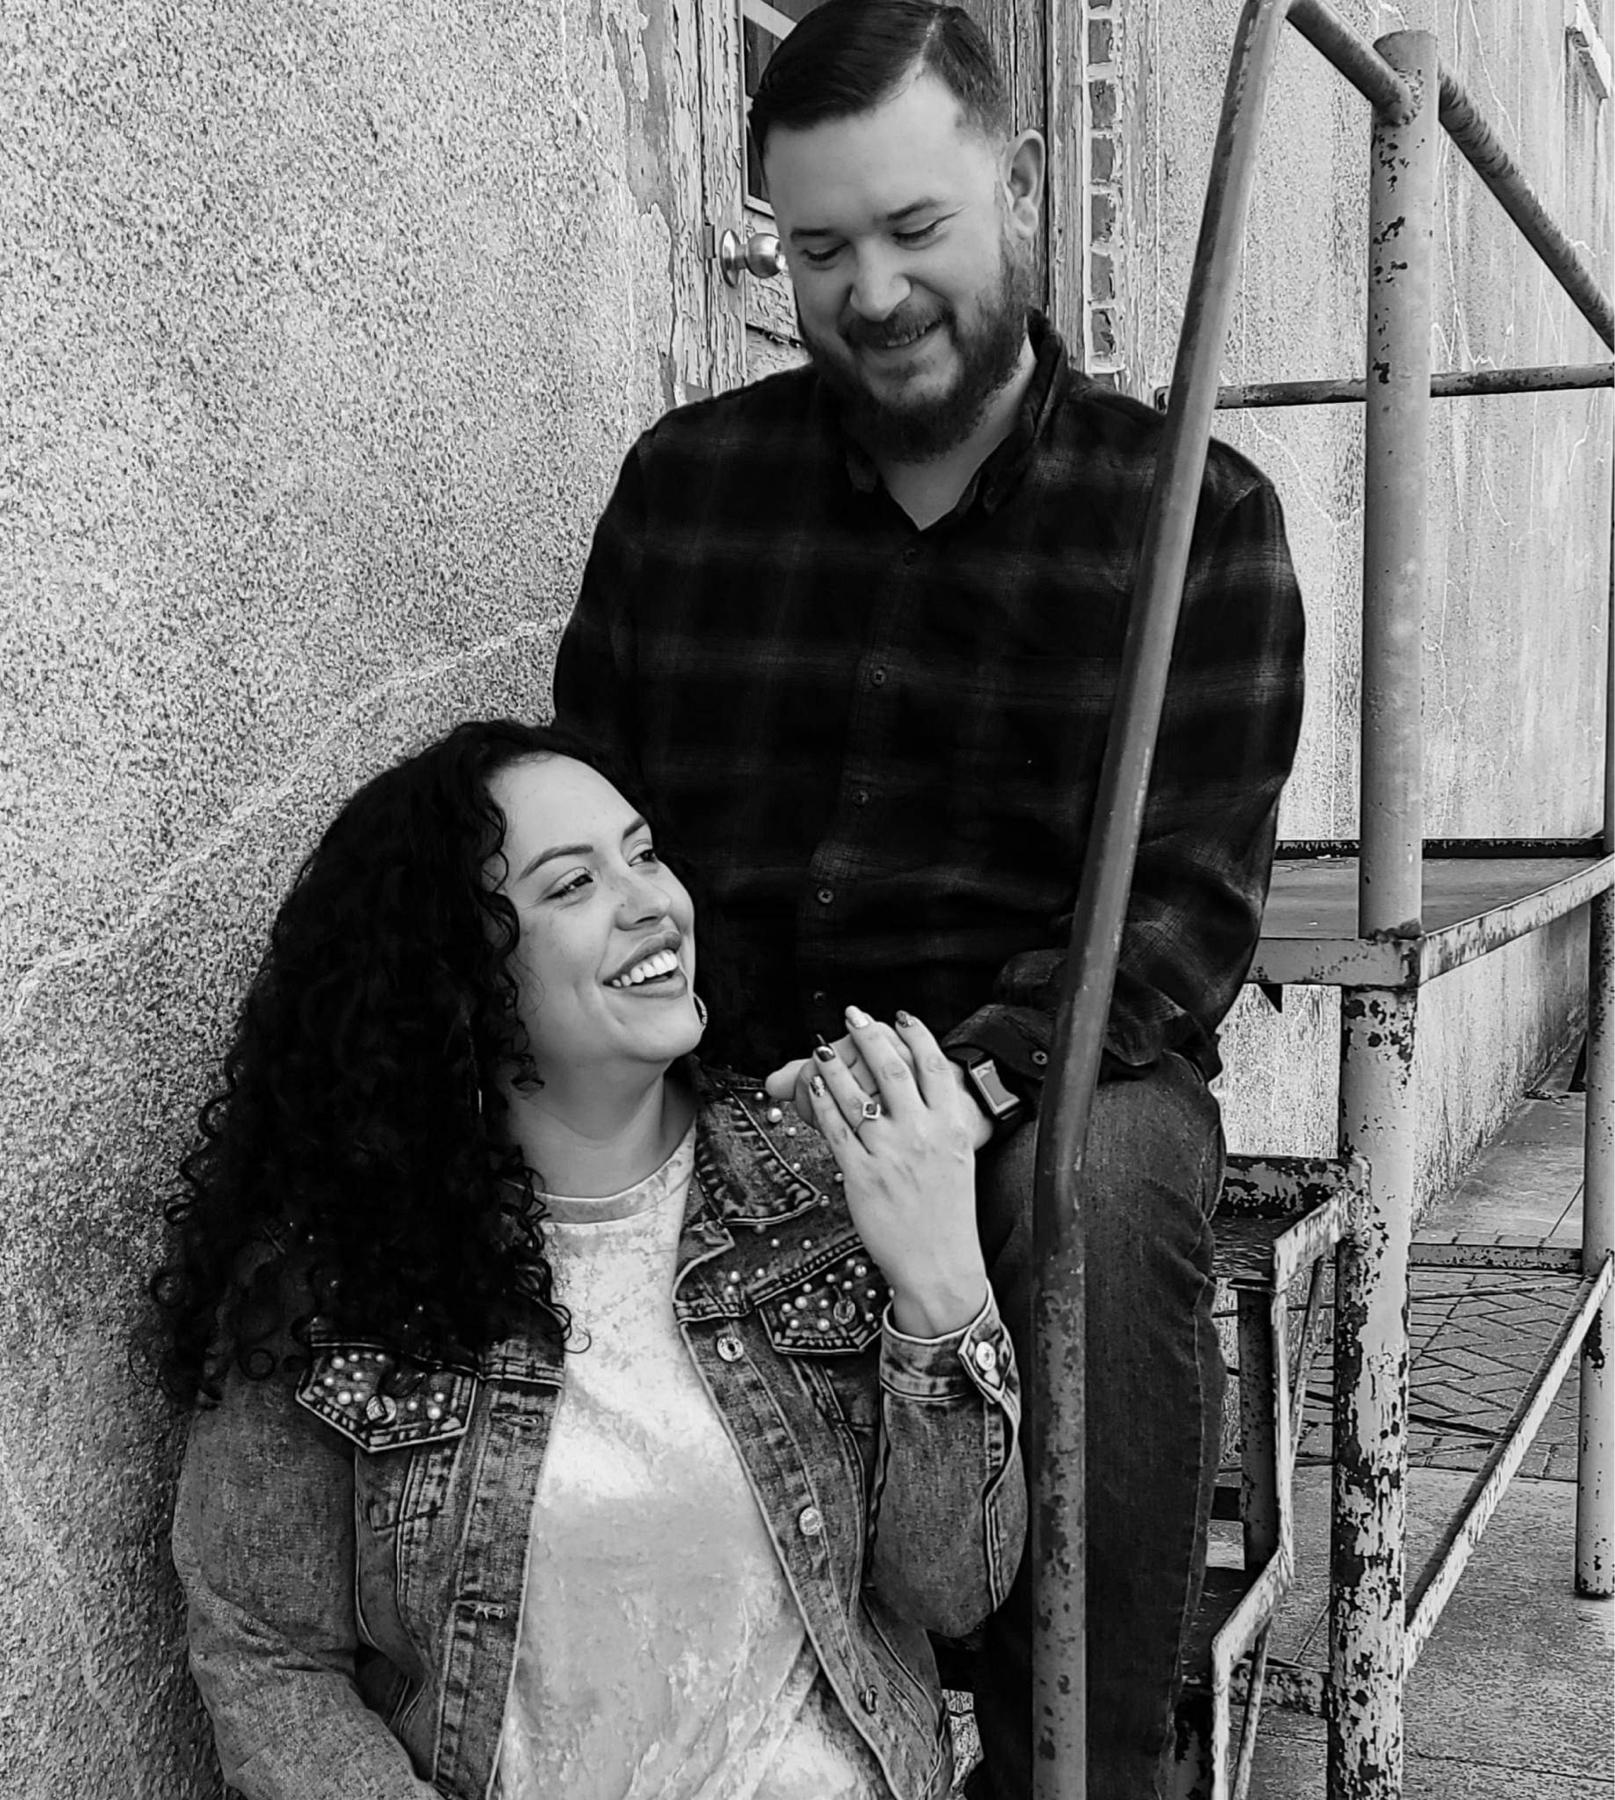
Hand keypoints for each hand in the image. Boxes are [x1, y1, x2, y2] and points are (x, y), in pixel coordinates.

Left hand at [804, 1008, 989, 1337]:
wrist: (939, 1264)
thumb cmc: (947, 1214)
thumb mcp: (958, 1158)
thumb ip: (940, 1121)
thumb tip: (919, 1089)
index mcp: (951, 1127)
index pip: (934, 1066)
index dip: (916, 1034)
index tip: (900, 1017)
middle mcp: (922, 1134)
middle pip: (892, 1068)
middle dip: (869, 1035)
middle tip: (854, 1016)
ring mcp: (891, 1153)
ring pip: (857, 1093)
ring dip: (836, 1063)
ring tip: (824, 1047)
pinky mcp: (862, 1174)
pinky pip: (835, 1127)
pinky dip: (822, 1101)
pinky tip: (814, 1087)